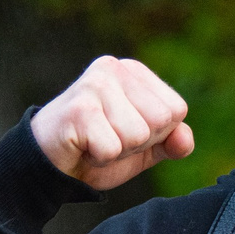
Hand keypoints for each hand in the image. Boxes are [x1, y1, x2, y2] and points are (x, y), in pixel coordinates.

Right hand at [32, 57, 194, 189]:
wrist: (49, 165)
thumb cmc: (97, 148)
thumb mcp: (144, 147)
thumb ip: (172, 141)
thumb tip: (185, 139)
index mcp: (135, 71)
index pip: (176, 110)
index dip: (156, 134)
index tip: (125, 132)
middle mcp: (115, 68)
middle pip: (160, 121)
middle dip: (138, 143)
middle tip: (108, 138)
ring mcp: (95, 85)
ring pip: (137, 135)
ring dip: (117, 151)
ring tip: (95, 141)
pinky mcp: (78, 109)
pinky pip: (112, 149)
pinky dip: (99, 158)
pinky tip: (83, 146)